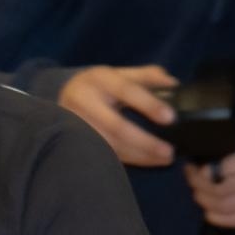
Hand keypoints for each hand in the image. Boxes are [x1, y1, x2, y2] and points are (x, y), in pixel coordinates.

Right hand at [58, 65, 178, 166]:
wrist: (62, 95)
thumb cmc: (100, 85)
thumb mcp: (119, 73)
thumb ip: (147, 76)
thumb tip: (172, 83)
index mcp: (99, 78)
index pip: (126, 90)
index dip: (149, 104)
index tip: (170, 118)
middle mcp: (83, 99)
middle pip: (116, 126)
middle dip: (145, 141)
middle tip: (169, 152)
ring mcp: (75, 123)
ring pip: (109, 145)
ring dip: (138, 155)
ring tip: (162, 159)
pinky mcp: (74, 141)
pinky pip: (103, 154)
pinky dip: (127, 159)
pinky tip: (145, 161)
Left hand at [183, 115, 234, 226]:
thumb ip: (220, 141)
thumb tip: (195, 156)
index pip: (224, 172)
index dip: (202, 172)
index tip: (192, 165)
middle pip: (223, 192)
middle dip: (200, 187)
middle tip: (190, 178)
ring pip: (227, 208)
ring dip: (205, 201)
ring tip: (197, 190)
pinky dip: (218, 218)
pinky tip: (207, 210)